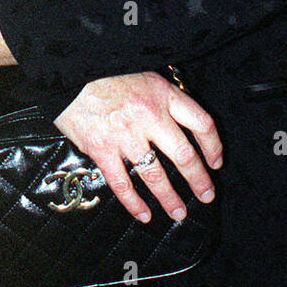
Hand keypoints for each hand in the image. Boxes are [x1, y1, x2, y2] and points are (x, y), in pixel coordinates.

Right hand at [54, 72, 222, 222]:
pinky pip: (123, 183)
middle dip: (199, 180)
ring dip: (170, 197)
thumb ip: (162, 98)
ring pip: (156, 174)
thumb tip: (179, 121)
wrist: (70, 71)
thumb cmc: (106, 71)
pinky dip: (134, 203)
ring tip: (178, 213)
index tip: (216, 162)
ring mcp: (126, 134)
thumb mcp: (143, 74)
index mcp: (163, 94)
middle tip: (207, 196)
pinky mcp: (102, 149)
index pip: (201, 123)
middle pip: (184, 154)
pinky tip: (144, 215)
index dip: (213, 146)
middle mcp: (150, 116)